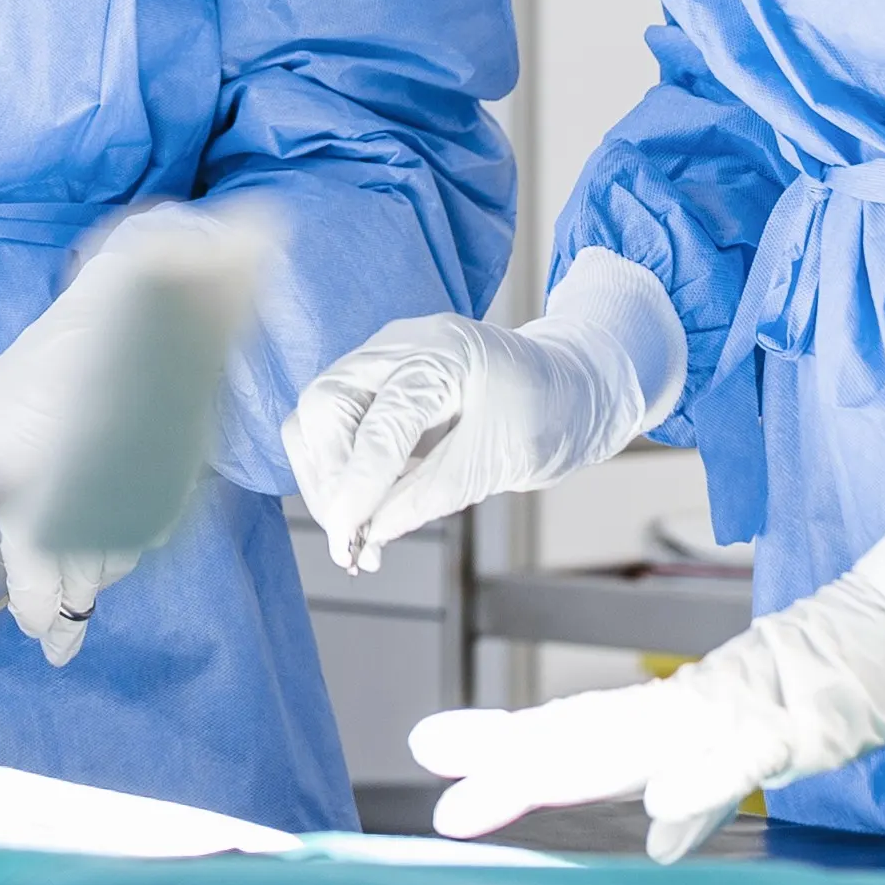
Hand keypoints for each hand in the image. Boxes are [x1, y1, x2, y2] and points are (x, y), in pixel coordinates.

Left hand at [0, 207, 280, 665]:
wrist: (133, 330)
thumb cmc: (39, 375)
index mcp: (42, 531)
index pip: (37, 600)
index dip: (34, 616)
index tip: (34, 631)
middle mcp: (95, 539)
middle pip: (80, 592)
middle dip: (64, 609)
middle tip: (58, 644)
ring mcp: (140, 518)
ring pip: (114, 566)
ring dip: (94, 575)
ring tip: (80, 588)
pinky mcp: (173, 493)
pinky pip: (145, 536)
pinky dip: (125, 541)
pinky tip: (112, 534)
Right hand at [280, 253, 687, 572]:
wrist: (567, 387)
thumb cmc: (546, 414)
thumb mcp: (499, 461)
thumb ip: (430, 494)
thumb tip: (369, 531)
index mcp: (444, 353)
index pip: (381, 422)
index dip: (358, 485)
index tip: (348, 538)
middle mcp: (401, 346)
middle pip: (325, 404)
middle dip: (329, 477)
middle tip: (349, 537)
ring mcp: (384, 360)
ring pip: (317, 414)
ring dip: (325, 477)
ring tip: (353, 533)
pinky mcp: (377, 384)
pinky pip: (335, 425)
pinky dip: (339, 471)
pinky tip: (362, 514)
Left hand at [414, 676, 793, 863]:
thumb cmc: (839, 681)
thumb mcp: (762, 752)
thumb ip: (709, 795)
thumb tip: (661, 838)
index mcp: (680, 717)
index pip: (577, 732)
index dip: (506, 745)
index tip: (434, 752)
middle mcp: (692, 707)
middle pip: (588, 732)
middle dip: (509, 755)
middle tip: (432, 761)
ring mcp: (742, 713)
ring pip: (644, 737)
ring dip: (575, 759)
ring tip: (505, 779)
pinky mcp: (799, 726)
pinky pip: (743, 757)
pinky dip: (702, 778)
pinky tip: (660, 803)